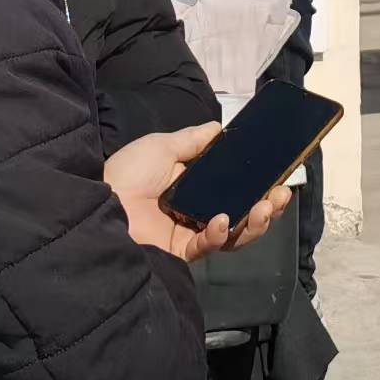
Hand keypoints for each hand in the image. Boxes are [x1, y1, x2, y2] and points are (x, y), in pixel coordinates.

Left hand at [105, 126, 294, 262]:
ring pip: (234, 234)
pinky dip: (220, 234)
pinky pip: (209, 245)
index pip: (235, 185)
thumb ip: (193, 140)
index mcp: (194, 185)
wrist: (98, 200)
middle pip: (243, 212)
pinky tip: (224, 221)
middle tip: (281, 193)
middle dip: (268, 206)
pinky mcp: (181, 251)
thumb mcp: (162, 146)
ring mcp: (190, 232)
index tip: (280, 171)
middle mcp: (197, 209)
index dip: (259, 181)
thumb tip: (220, 128)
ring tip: (267, 207)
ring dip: (256, 222)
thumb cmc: (127, 172)